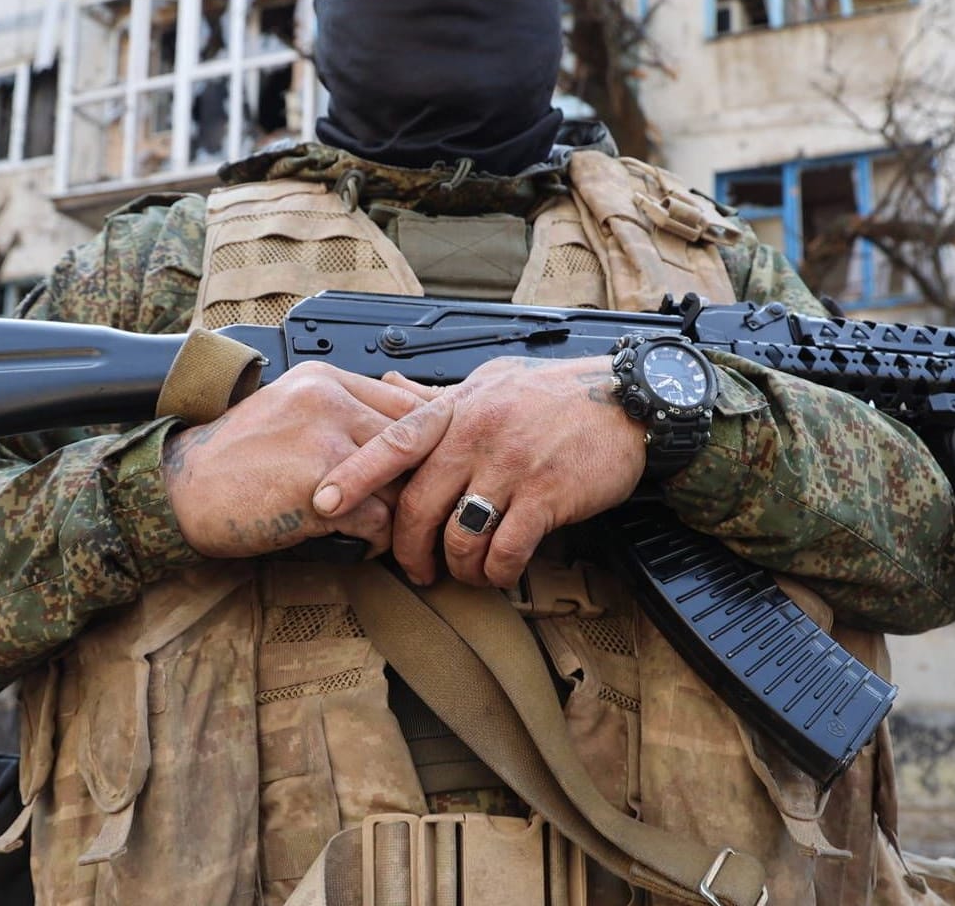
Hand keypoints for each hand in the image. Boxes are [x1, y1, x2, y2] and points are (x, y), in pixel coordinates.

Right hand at [163, 362, 423, 558]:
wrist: (179, 491)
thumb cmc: (234, 457)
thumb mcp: (290, 408)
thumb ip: (343, 410)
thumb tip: (408, 431)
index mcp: (325, 380)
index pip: (410, 402)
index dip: (431, 438)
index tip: (435, 464)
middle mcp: (330, 403)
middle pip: (415, 442)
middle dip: (421, 479)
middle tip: (421, 504)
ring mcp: (326, 445)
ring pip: (401, 483)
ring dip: (398, 514)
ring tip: (386, 528)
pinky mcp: (320, 493)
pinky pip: (379, 521)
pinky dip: (375, 541)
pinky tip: (358, 544)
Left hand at [311, 357, 647, 587]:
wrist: (630, 403)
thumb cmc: (559, 394)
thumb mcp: (493, 381)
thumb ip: (442, 394)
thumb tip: (390, 384)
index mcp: (460, 409)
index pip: (395, 441)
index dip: (355, 474)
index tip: (324, 502)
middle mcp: (478, 435)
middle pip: (419, 505)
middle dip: (408, 550)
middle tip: (415, 570)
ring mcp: (512, 466)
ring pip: (460, 535)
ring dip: (457, 567)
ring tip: (465, 574)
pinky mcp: (547, 495)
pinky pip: (506, 549)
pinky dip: (497, 571)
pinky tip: (501, 573)